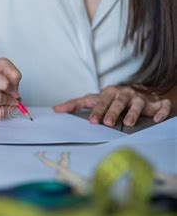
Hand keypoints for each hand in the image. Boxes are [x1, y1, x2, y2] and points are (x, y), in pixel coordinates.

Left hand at [54, 86, 171, 126]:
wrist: (140, 92)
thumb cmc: (112, 99)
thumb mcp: (94, 99)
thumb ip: (76, 104)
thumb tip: (55, 109)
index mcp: (109, 93)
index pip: (100, 101)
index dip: (96, 110)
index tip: (91, 121)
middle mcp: (124, 94)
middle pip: (118, 102)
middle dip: (112, 111)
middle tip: (107, 123)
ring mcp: (140, 98)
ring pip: (137, 104)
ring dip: (132, 112)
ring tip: (128, 123)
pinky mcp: (156, 103)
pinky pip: (160, 106)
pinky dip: (160, 112)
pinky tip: (156, 120)